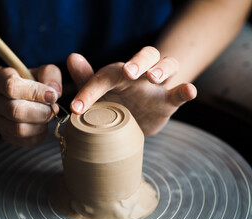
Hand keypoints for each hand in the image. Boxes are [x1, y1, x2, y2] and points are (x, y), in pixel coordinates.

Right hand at [0, 65, 61, 145]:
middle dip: (41, 112)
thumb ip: (50, 74)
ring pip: (19, 129)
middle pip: (15, 111)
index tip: (53, 95)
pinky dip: (39, 135)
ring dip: (41, 124)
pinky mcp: (5, 134)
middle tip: (54, 108)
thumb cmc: (31, 81)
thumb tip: (54, 91)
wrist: (17, 95)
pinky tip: (44, 125)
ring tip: (50, 116)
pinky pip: (24, 141)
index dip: (35, 92)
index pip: (11, 87)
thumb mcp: (41, 71)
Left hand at [67, 47, 196, 135]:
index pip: (105, 75)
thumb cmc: (114, 101)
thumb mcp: (99, 94)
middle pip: (147, 55)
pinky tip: (190, 91)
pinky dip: (185, 91)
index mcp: (119, 73)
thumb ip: (86, 78)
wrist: (135, 119)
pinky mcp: (168, 101)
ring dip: (161, 68)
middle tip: (128, 72)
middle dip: (138, 61)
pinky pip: (180, 93)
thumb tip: (72, 57)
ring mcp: (157, 86)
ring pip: (168, 65)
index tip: (77, 109)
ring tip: (153, 77)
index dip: (90, 90)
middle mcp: (140, 74)